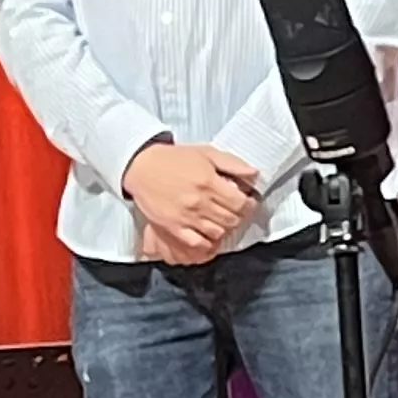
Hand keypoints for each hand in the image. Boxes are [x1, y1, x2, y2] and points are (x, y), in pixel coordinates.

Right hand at [122, 140, 263, 263]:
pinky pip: (197, 243)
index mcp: (209, 182)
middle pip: (231, 219)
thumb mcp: (206, 153)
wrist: (142, 167)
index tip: (247, 202)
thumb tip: (254, 174)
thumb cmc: (174, 159)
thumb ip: (232, 163)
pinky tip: (209, 235)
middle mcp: (199, 202)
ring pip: (217, 232)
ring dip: (224, 228)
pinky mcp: (173, 227)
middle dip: (238, 216)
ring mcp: (186, 217)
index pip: (240, 203)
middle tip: (236, 211)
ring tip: (222, 221)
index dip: (248, 204)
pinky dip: (207, 243)